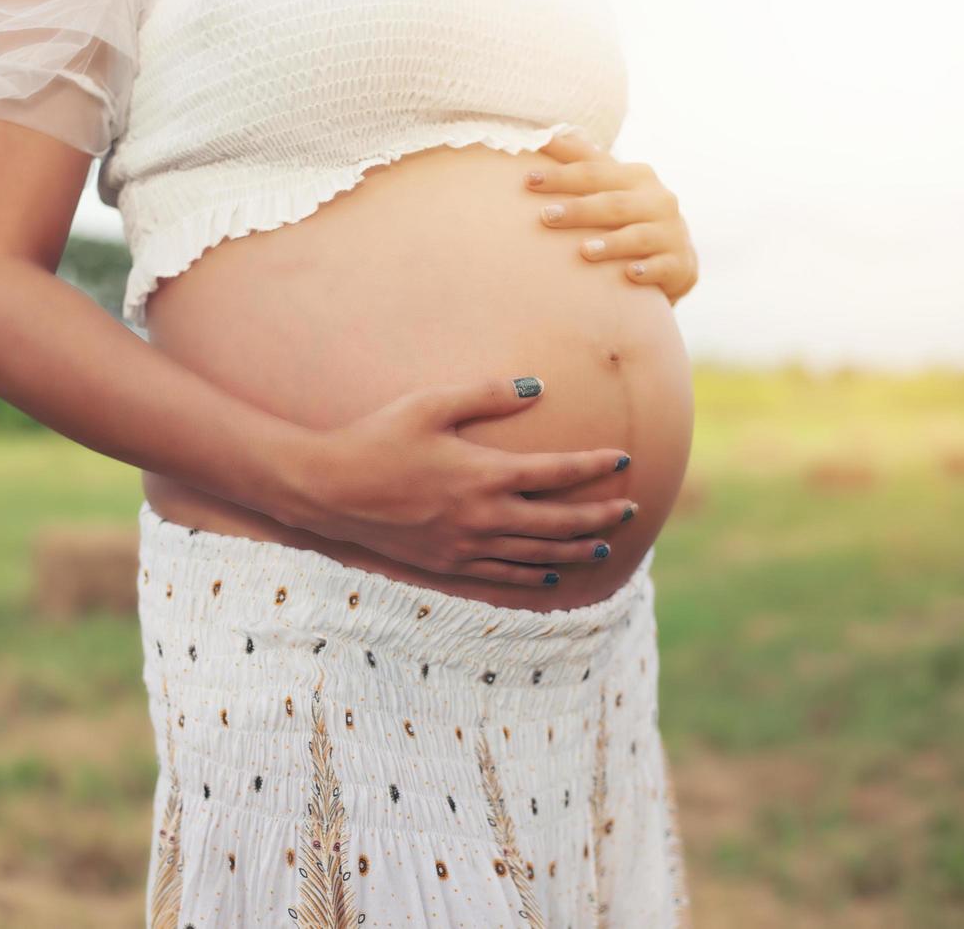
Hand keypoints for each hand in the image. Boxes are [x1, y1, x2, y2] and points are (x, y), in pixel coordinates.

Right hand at [287, 375, 638, 586]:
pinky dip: (535, 574)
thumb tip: (537, 388)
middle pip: (559, 522)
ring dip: (577, 549)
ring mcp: (467, 546)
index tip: (623, 458)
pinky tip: (555, 573)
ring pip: (538, 554)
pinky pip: (504, 574)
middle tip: (632, 509)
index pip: (556, 472)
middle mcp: (484, 516)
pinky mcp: (448, 564)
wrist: (331, 490)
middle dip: (601, 515)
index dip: (594, 466)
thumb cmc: (379, 438)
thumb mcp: (432, 404)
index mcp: (485, 474)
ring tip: (607, 545)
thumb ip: (488, 395)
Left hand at [523, 128, 699, 303]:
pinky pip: (662, 267)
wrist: (675, 257)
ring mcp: (670, 232)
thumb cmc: (632, 216)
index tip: (528, 180)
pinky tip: (629, 274)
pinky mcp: (678, 263)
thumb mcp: (613, 186)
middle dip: (579, 209)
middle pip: (613, 202)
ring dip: (611, 243)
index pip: (594, 171)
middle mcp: (656, 200)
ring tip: (584, 251)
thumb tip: (543, 135)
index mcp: (636, 177)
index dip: (562, 175)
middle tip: (545, 217)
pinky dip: (646, 270)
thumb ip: (584, 161)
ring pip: (638, 235)